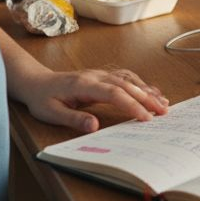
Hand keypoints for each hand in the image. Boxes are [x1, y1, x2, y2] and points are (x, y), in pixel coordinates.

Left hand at [20, 68, 168, 132]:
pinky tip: (150, 91)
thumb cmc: (42, 99)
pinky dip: (140, 84)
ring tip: (163, 103)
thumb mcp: (51, 113)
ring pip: (129, 79)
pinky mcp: (102, 76)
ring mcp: (100, 74)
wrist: (36, 82)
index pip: (114, 93)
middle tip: (164, 112)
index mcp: (84, 85)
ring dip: (147, 90)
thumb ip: (74, 119)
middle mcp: (96, 76)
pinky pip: (125, 77)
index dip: (132, 104)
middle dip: (147, 98)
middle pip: (127, 85)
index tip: (145, 118)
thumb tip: (94, 126)